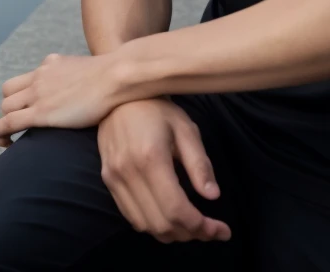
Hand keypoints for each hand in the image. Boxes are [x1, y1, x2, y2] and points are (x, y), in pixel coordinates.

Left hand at [0, 52, 115, 146]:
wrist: (116, 76)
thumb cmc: (114, 76)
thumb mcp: (90, 69)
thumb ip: (81, 78)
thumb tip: (90, 90)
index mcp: (52, 64)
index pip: (27, 78)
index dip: (22, 95)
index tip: (30, 108)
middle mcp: (40, 75)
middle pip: (8, 91)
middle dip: (10, 107)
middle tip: (20, 123)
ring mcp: (38, 93)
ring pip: (5, 107)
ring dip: (4, 122)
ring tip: (9, 138)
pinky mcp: (40, 112)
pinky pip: (7, 123)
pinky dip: (0, 134)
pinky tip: (5, 145)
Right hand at [98, 98, 230, 243]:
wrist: (118, 96)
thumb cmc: (157, 108)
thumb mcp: (185, 128)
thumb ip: (199, 163)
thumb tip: (213, 196)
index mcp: (150, 157)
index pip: (175, 209)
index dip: (201, 226)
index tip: (222, 230)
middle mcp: (128, 172)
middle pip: (161, 223)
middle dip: (191, 233)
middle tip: (212, 229)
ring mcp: (114, 178)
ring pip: (146, 225)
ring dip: (173, 233)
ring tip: (194, 226)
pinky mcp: (108, 180)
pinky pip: (132, 216)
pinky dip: (154, 224)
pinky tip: (170, 217)